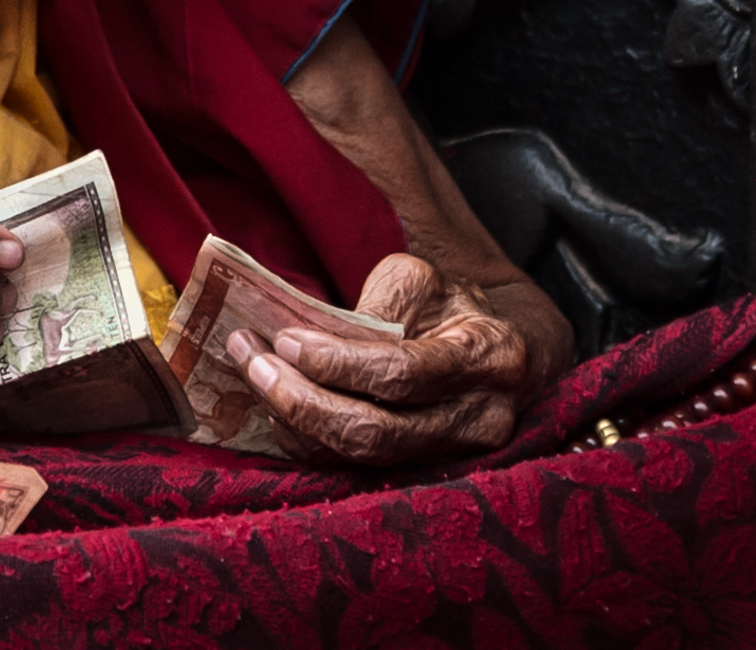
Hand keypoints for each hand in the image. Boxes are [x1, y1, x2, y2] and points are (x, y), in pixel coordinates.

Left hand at [226, 252, 528, 464]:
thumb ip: (376, 305)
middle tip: (253, 361)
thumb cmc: (451, 307)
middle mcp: (478, 419)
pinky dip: (308, 440)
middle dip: (302, 400)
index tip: (286, 340)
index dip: (337, 363)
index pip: (402, 373)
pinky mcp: (422, 473)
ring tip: (253, 375)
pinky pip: (354, 468)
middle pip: (376, 432)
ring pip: (360, 458)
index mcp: (488, 357)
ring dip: (295, 420)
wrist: (502, 356)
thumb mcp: (421, 283)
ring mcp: (453, 456)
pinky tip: (276, 408)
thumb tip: (312, 333)